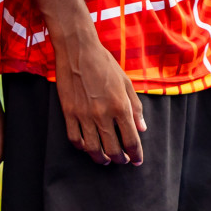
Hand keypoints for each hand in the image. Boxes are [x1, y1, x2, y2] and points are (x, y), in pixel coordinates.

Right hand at [55, 34, 145, 164]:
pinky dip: (82, 147)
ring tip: (106, 159)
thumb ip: (135, 107)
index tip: (137, 161)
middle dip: (120, 159)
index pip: (131, 140)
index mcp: (120, 106)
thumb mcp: (126, 82)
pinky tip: (87, 147)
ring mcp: (83, 115)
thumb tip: (141, 128)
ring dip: (101, 158)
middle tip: (122, 160)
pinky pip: (75, 138)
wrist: (78, 50)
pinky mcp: (68, 112)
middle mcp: (102, 114)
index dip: (136, 154)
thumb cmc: (104, 63)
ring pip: (93, 148)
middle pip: (113, 149)